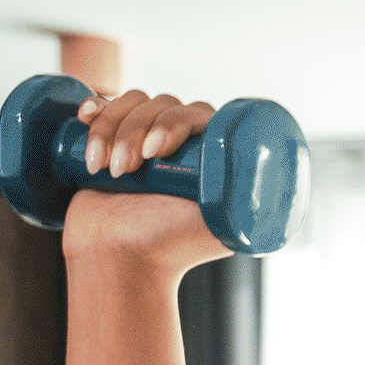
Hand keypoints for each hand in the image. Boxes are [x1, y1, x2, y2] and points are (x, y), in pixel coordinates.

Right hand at [55, 88, 227, 270]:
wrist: (118, 260)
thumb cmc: (169, 248)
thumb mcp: (220, 225)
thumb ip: (245, 201)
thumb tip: (278, 179)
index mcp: (211, 157)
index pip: (197, 113)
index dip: (173, 123)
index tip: (154, 154)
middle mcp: (181, 145)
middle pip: (161, 104)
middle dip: (134, 131)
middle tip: (124, 171)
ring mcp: (145, 141)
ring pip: (131, 103)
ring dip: (110, 128)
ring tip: (99, 168)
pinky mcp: (111, 142)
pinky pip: (104, 108)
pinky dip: (95, 108)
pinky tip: (85, 115)